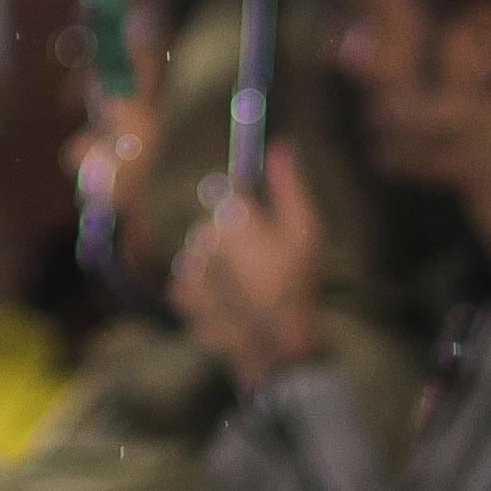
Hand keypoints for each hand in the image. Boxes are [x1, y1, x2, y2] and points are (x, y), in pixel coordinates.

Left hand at [169, 142, 330, 381]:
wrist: (279, 346)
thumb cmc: (298, 285)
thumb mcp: (307, 231)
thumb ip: (289, 186)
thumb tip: (280, 145)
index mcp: (234, 217)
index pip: (226, 190)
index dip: (242, 203)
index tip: (256, 218)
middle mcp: (206, 238)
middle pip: (214, 226)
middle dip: (233, 240)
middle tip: (262, 266)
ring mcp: (191, 269)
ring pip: (201, 253)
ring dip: (217, 265)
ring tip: (247, 289)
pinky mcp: (183, 297)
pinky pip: (188, 281)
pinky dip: (204, 289)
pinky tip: (229, 303)